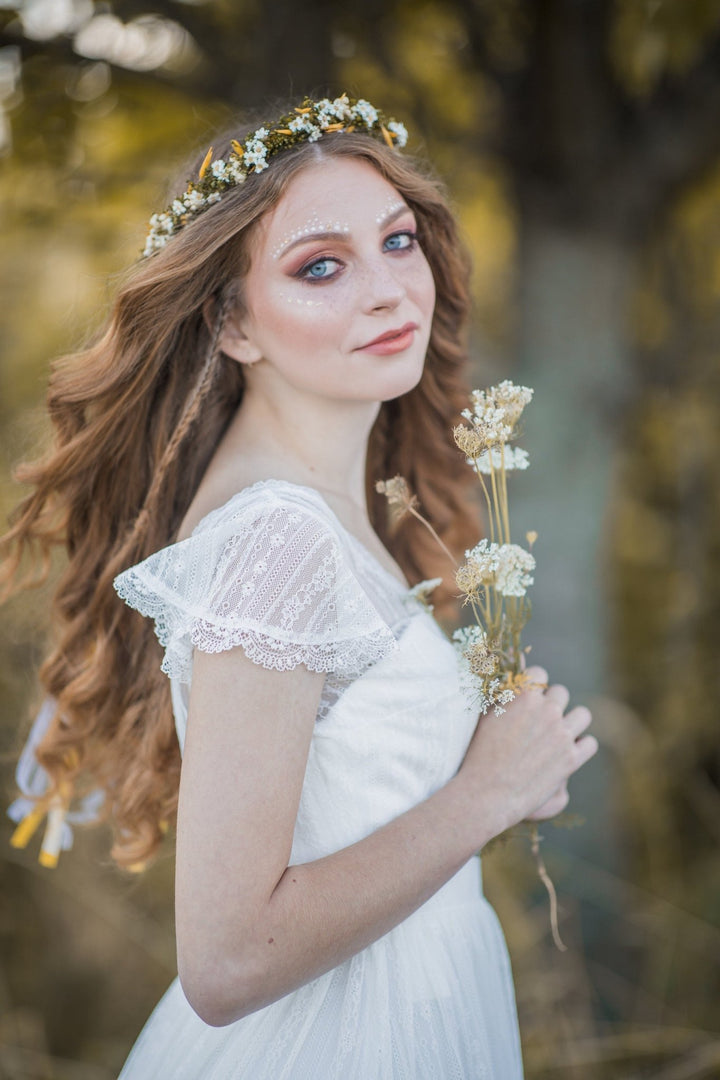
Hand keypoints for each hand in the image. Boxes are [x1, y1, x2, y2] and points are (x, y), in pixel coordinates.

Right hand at [457, 665, 597, 837]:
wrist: (486, 792)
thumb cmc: (479, 751)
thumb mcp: (486, 713)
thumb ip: (504, 686)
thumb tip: (518, 661)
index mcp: (524, 695)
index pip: (540, 675)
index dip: (533, 686)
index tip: (528, 699)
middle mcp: (547, 710)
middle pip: (561, 693)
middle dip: (551, 703)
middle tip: (539, 720)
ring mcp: (562, 734)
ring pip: (582, 715)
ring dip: (572, 721)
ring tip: (558, 733)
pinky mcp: (571, 758)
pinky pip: (590, 743)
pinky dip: (581, 747)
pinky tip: (567, 752)